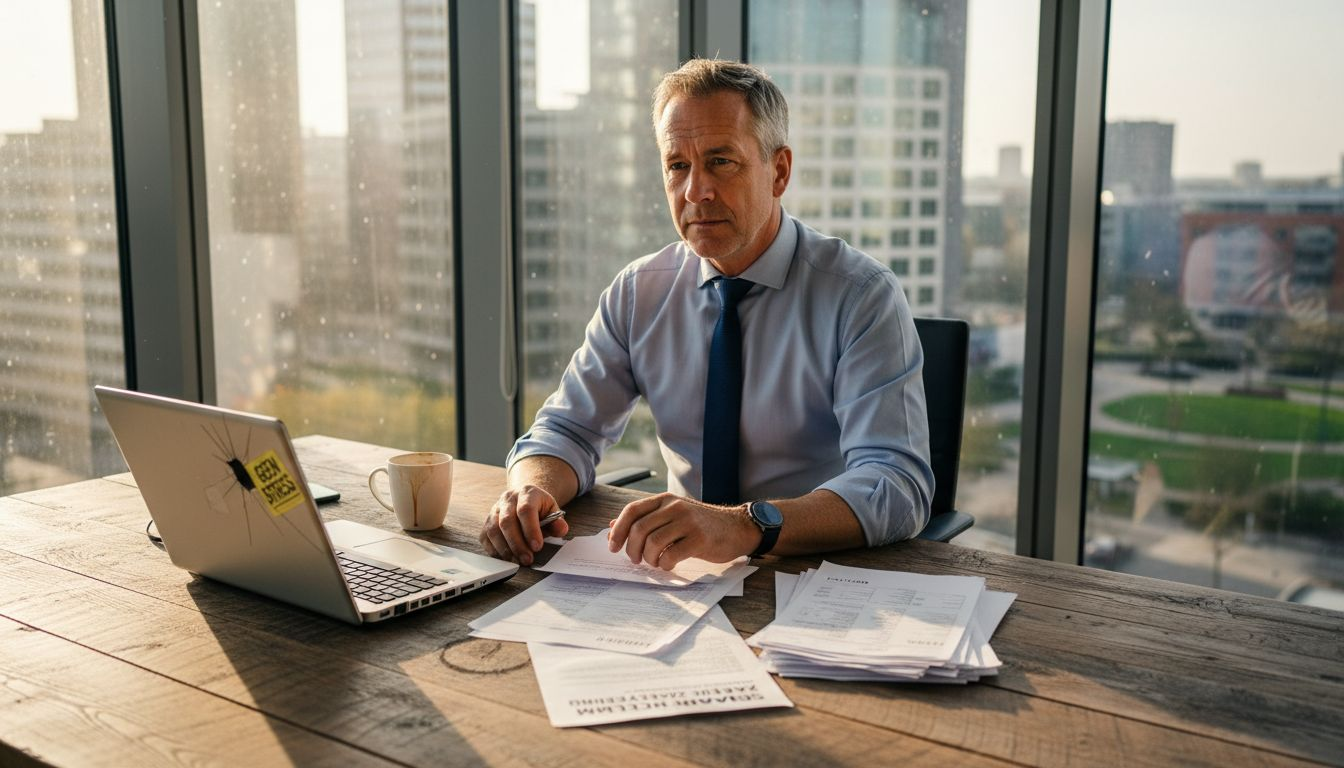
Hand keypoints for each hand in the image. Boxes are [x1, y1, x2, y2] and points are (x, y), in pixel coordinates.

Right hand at [479, 485, 569, 565]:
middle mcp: (507, 499)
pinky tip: (507, 558)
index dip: (531, 530)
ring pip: (493, 530)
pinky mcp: (487, 522)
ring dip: (505, 549)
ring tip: (517, 561)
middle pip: (507, 521)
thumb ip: (557, 522)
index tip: (537, 547)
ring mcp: (494, 510)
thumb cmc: (539, 509)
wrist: (525, 500)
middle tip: (527, 560)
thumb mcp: (553, 511)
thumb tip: (561, 530)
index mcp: (527, 493)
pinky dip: (494, 550)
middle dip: (517, 544)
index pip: (526, 510)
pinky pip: (486, 537)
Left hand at [606, 493, 759, 569]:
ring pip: (653, 543)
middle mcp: (675, 507)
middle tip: (635, 560)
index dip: (618, 530)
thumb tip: (613, 526)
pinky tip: (668, 565)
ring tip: (654, 562)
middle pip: (639, 528)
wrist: (736, 527)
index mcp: (665, 500)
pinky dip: (664, 564)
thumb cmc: (701, 524)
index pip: (632, 511)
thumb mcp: (673, 515)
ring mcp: (688, 522)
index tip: (613, 546)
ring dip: (648, 558)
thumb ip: (646, 519)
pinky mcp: (699, 539)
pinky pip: (671, 555)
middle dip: (631, 549)